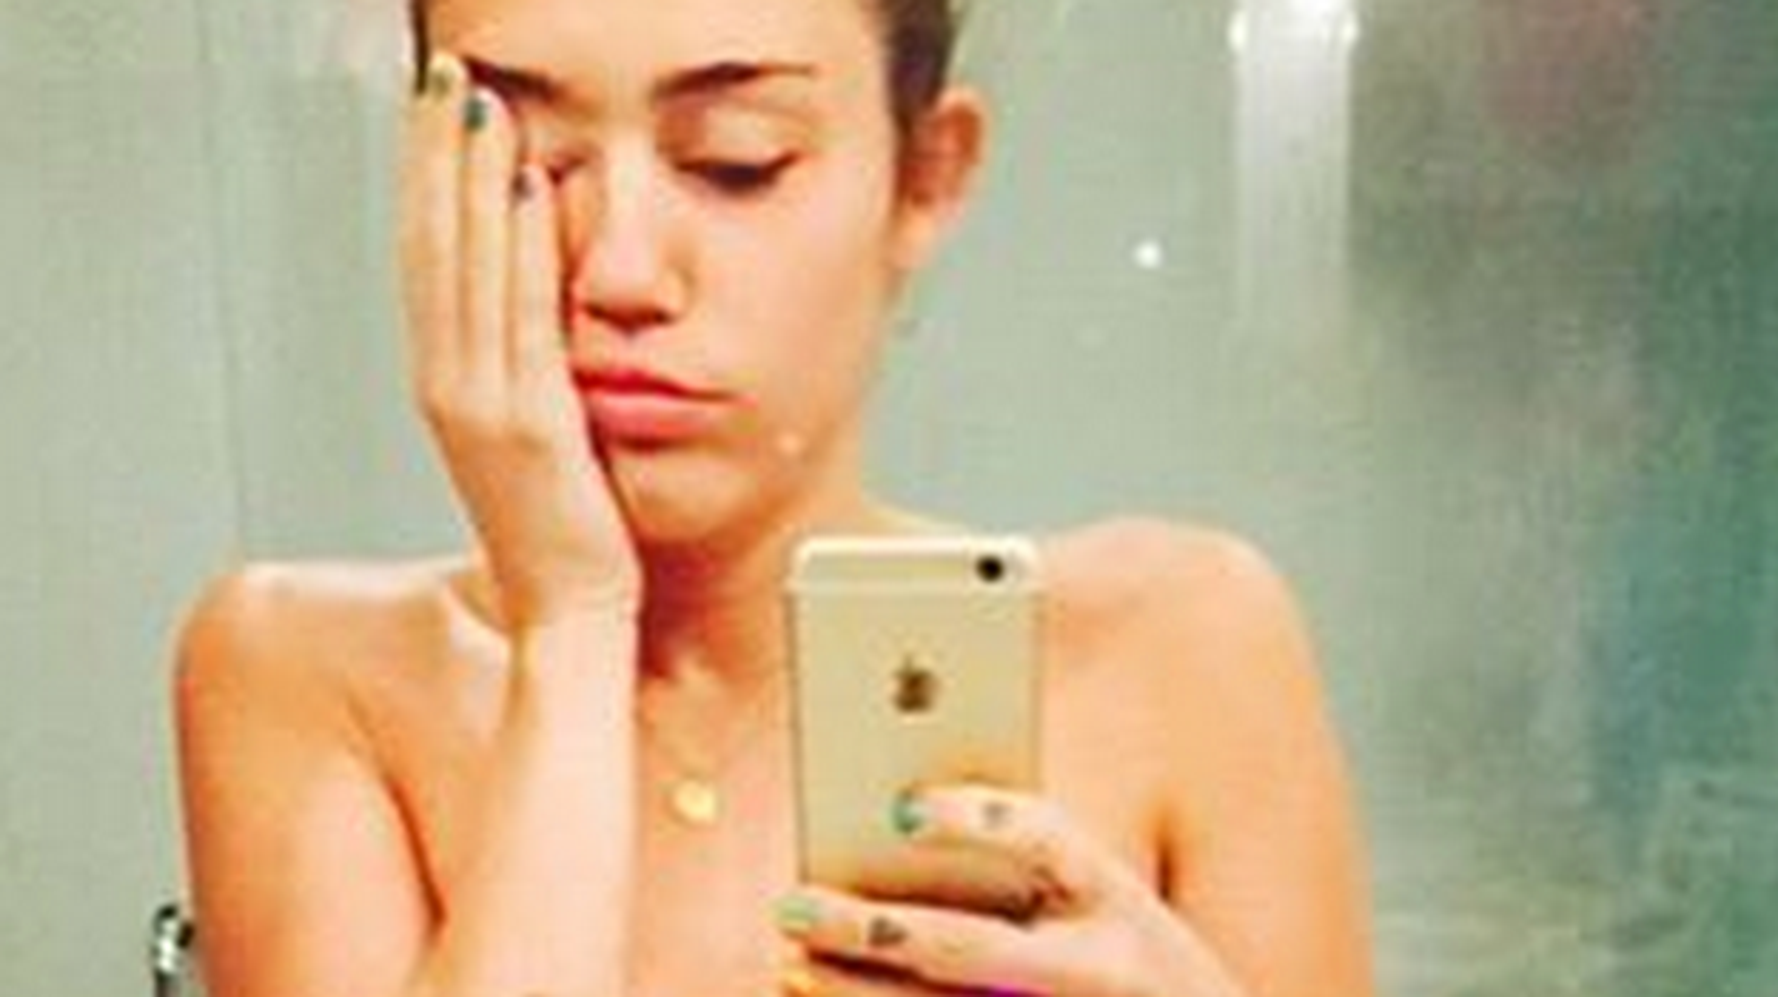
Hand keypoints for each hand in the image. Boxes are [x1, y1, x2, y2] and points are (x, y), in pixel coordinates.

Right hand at [398, 55, 640, 627]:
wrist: (571, 615)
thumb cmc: (562, 536)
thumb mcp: (533, 436)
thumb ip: (525, 368)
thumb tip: (542, 300)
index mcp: (448, 385)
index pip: (428, 259)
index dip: (427, 180)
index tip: (436, 114)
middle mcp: (450, 385)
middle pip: (432, 245)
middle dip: (436, 156)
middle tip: (443, 79)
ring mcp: (482, 403)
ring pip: (467, 267)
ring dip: (472, 179)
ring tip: (479, 104)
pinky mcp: (530, 424)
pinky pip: (524, 315)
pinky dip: (523, 248)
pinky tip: (530, 188)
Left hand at [776, 786, 1247, 996]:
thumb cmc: (1135, 958)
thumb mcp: (1111, 905)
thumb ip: (1029, 871)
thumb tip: (892, 833)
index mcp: (1118, 900)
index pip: (1046, 840)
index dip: (976, 819)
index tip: (900, 807)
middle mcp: (1096, 968)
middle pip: (965, 949)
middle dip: (871, 930)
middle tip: (791, 903)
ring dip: (852, 994)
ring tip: (788, 965)